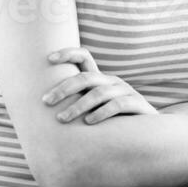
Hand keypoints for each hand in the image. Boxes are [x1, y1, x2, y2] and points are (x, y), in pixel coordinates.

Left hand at [42, 47, 156, 124]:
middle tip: (46, 102)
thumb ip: (75, 104)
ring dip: (78, 106)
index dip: (68, 53)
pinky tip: (88, 123)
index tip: (49, 59)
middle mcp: (112, 82)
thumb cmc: (112, 123)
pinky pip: (117, 105)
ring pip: (99, 93)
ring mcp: (125, 91)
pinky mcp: (137, 104)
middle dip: (64, 88)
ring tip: (62, 119)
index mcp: (100, 79)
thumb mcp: (93, 109)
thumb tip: (40, 108)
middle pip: (86, 77)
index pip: (84, 57)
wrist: (147, 133)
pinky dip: (101, 113)